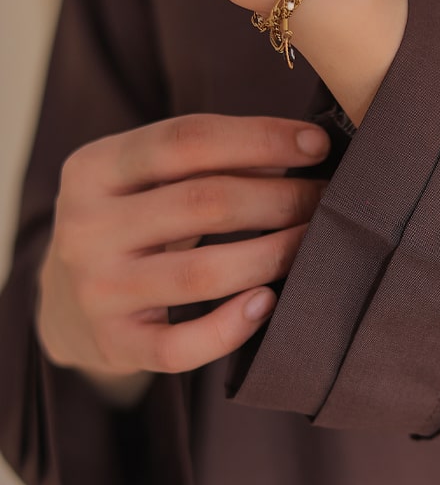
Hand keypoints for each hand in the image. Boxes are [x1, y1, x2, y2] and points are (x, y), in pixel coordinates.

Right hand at [35, 113, 331, 379]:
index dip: (260, 138)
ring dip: (274, 255)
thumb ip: (210, 158)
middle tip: (329, 200)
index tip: (318, 144)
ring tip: (315, 244)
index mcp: (92, 168)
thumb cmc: (133, 223)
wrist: (65, 303)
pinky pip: (182, 346)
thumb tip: (305, 145)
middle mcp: (86, 227)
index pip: (186, 140)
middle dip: (281, 198)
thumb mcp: (149, 179)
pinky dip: (232, 327)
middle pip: (204, 203)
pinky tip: (269, 303)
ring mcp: (97, 290)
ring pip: (203, 273)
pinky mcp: (115, 344)